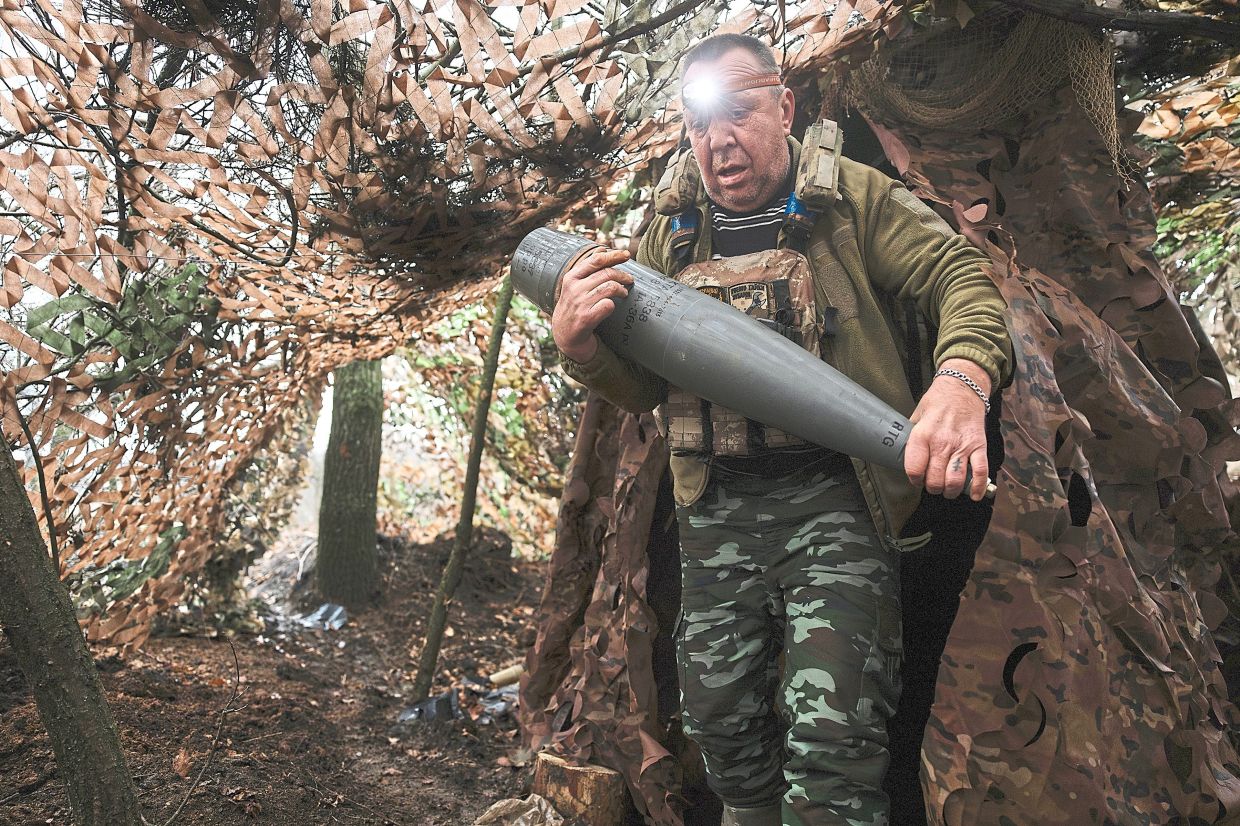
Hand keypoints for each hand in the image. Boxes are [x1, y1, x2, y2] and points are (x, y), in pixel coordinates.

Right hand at [551, 248, 633, 361]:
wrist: (565, 336)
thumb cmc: (573, 309)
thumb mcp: (573, 287)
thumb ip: (587, 271)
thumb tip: (604, 251)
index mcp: (571, 277)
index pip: (596, 260)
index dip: (614, 255)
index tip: (626, 255)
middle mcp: (574, 289)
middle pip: (606, 273)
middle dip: (623, 275)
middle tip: (630, 279)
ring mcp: (580, 303)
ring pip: (610, 287)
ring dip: (621, 289)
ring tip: (624, 293)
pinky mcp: (586, 318)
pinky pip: (608, 305)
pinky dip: (614, 304)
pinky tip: (613, 306)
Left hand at [903, 358, 990, 500]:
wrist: (963, 387)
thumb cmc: (937, 401)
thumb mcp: (916, 415)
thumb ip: (912, 436)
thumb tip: (903, 453)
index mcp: (922, 435)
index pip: (914, 469)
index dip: (914, 479)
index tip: (917, 479)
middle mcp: (941, 442)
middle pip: (934, 479)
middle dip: (933, 487)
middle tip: (933, 485)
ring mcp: (962, 445)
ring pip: (954, 480)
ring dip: (950, 490)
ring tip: (948, 489)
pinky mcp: (979, 446)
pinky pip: (980, 472)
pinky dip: (977, 487)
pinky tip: (973, 494)